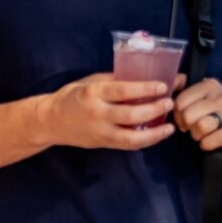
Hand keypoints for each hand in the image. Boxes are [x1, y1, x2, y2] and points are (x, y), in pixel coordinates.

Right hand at [45, 74, 176, 153]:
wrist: (51, 121)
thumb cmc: (73, 96)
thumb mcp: (91, 82)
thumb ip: (114, 81)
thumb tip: (143, 77)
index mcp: (94, 93)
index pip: (123, 91)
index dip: (145, 89)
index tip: (162, 86)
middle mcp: (97, 114)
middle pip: (130, 115)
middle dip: (154, 110)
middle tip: (169, 103)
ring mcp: (100, 132)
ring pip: (131, 137)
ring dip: (154, 134)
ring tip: (170, 127)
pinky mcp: (103, 144)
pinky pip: (127, 145)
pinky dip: (145, 141)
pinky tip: (157, 135)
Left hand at [173, 77, 221, 151]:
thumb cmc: (218, 111)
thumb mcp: (203, 94)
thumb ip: (184, 88)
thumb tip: (171, 81)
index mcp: (208, 85)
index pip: (180, 101)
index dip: (178, 114)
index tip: (186, 118)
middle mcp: (219, 96)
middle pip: (187, 115)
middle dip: (187, 125)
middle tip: (194, 127)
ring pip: (199, 126)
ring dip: (197, 135)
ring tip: (203, 134)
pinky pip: (210, 140)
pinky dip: (206, 144)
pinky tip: (210, 141)